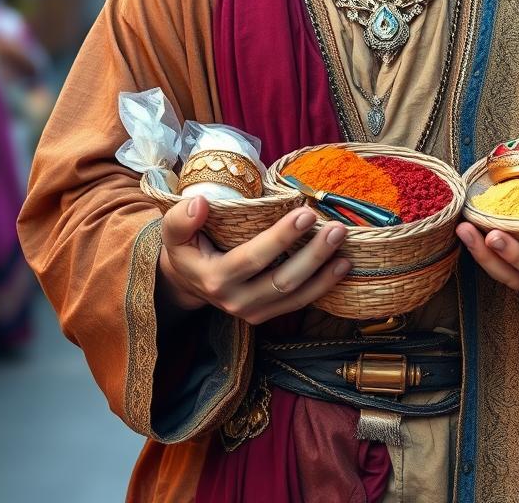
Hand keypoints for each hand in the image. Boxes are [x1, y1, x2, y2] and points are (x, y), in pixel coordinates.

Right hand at [158, 196, 351, 324]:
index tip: (306, 212)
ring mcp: (253, 313)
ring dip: (323, 271)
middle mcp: (236, 301)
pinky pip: (299, 303)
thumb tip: (200, 202)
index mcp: (215, 278)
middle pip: (282, 281)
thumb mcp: (174, 233)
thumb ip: (181, 218)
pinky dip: (322, 286)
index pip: (253, 258)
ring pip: (295, 295)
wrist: (189, 282)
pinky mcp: (266, 315)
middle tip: (335, 228)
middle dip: (313, 255)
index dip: (281, 237)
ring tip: (344, 247)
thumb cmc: (187, 249)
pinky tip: (341, 266)